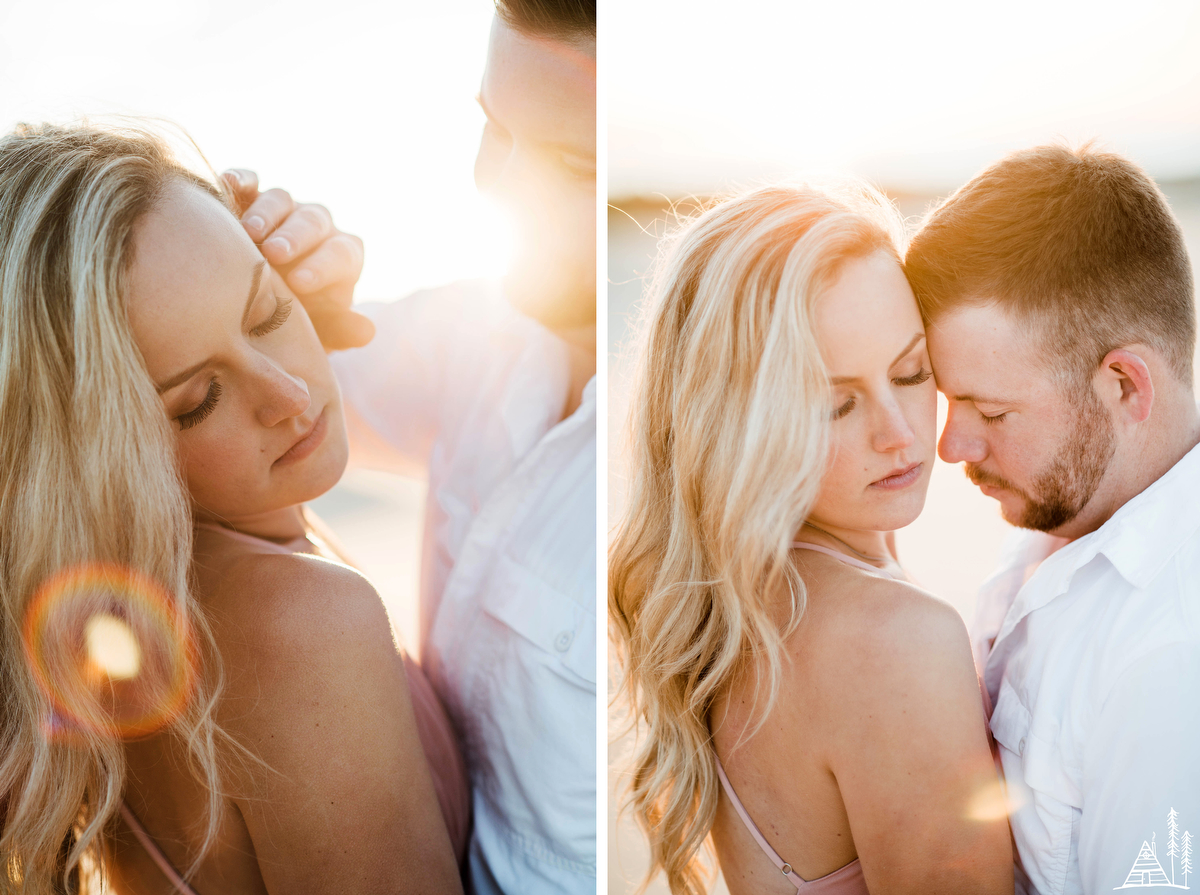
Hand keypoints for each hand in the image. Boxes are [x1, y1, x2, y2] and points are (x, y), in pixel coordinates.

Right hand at [222, 169, 373, 350]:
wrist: (254, 305)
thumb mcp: (315, 329)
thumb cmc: (293, 320)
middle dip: (294, 237)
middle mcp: (316, 227)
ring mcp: (285, 209)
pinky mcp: (250, 197)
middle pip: (313, 222)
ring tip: (247, 232)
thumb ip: (339, 329)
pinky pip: (248, 181)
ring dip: (265, 213)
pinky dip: (240, 179)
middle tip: (273, 254)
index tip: (299, 284)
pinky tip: (227, 183)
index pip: (340, 255)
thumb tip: (366, 333)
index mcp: (340, 256)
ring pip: (281, 199)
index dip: (321, 266)